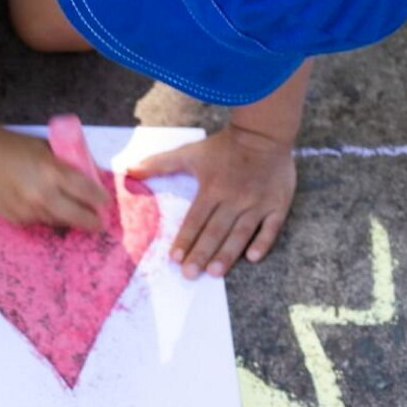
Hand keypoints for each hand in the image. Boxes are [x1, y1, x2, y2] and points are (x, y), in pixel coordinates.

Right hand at [0, 128, 108, 231]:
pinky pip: (38, 222)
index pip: (89, 193)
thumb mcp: (47, 148)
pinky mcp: (15, 219)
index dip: (102, 200)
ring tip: (69, 210)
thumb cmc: (14, 146)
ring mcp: (28, 210)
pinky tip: (39, 204)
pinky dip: (44, 215)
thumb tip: (90, 178)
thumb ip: (67, 164)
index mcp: (54, 173)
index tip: (106, 203)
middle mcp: (43, 196)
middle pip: (79, 218)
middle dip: (93, 222)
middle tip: (99, 223)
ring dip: (67, 217)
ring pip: (58, 222)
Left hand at [129, 124, 296, 277]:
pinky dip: (263, 242)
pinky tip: (252, 258)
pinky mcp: (278, 205)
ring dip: (228, 254)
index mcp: (212, 189)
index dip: (185, 239)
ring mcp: (258, 204)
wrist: (265, 132)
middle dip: (202, 254)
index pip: (196, 220)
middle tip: (190, 275)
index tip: (174, 259)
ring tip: (215, 273)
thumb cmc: (224, 146)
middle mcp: (234, 199)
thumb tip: (128, 170)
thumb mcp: (189, 153)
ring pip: (241, 233)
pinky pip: (271, 228)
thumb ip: (159, 164)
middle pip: (215, 231)